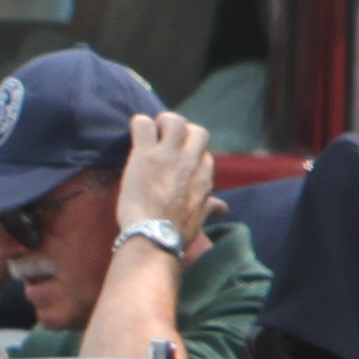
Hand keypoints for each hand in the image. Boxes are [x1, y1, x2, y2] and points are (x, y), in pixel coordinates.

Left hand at [115, 112, 214, 247]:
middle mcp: (190, 161)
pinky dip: (139, 125)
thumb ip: (210, 207)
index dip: (190, 152)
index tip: (177, 159)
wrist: (155, 237)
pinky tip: (135, 135)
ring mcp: (168, 155)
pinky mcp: (146, 155)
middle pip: (196, 131)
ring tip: (151, 134)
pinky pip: (143, 125)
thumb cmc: (176, 232)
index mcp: (204, 176)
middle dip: (183, 131)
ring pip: (173, 121)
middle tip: (166, 140)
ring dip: (162, 123)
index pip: (204, 152)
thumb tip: (222, 207)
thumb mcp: (200, 217)